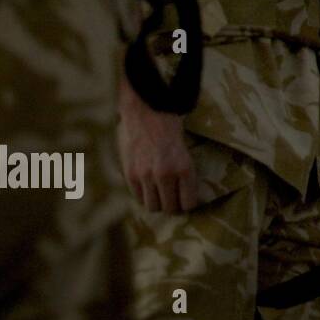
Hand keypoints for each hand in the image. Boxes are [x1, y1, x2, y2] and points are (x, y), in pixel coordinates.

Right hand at [117, 78, 198, 213]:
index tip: (187, 202)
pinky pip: (138, 197)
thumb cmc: (171, 127)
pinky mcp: (130, 173)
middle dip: (173, 206)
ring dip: (158, 203)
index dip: (188, 205)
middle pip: (169, 208)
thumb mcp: (186, 149)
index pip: (188, 203)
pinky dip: (144, 195)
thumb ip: (183, 171)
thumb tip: (184, 192)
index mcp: (184, 168)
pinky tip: (148, 188)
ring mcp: (146, 175)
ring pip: (152, 206)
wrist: (147, 110)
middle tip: (173, 200)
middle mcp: (166, 174)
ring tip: (161, 196)